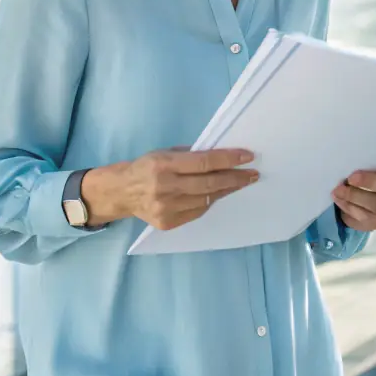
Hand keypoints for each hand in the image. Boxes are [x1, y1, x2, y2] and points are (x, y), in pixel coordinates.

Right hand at [81, 148, 257, 229]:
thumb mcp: (164, 152)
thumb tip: (221, 156)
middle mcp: (165, 187)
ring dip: (226, 190)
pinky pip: (197, 211)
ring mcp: (166, 208)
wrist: (122, 192)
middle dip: (235, 178)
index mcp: (164, 165)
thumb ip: (190, 155)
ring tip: (242, 182)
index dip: (229, 159)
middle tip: (253, 174)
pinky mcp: (168, 223)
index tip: (248, 156)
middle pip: (209, 183)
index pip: (204, 162)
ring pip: (206, 199)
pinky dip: (210, 201)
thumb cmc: (146, 167)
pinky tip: (219, 193)